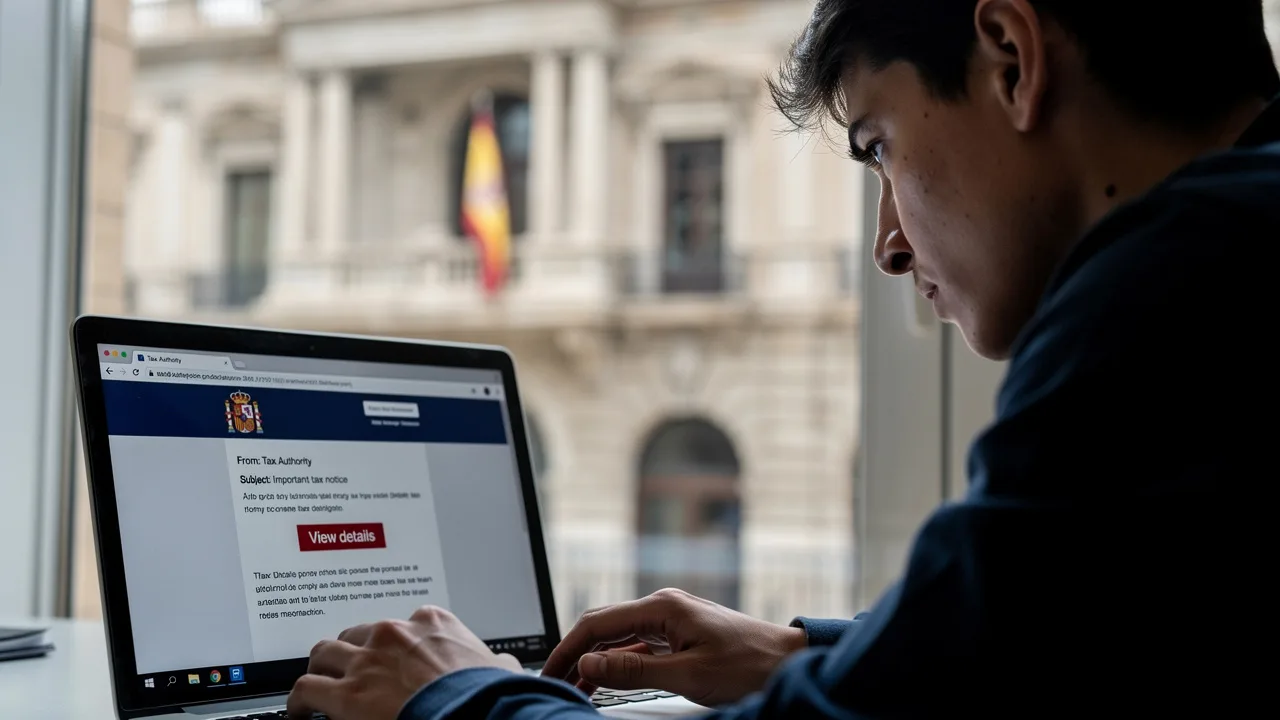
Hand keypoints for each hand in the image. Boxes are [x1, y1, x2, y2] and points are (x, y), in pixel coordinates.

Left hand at [287, 606, 521, 719]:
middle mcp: (394, 633)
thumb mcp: (499, 667)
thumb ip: (490, 660)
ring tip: (317, 684)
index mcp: (431, 622)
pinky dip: (298, 702)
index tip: (390, 659)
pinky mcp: (347, 693)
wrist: (477, 711)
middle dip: (352, 652)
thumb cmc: (489, 693)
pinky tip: (299, 712)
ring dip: (320, 669)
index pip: (401, 625)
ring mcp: (367, 661)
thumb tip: (502, 667)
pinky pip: (306, 690)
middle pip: (357, 634)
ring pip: (324, 653)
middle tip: (350, 670)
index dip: (392, 645)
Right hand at [542, 588, 807, 706]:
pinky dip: (618, 662)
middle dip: (575, 653)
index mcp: (662, 608)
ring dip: (595, 660)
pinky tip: (607, 680)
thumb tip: (589, 663)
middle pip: (603, 626)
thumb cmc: (750, 665)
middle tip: (556, 683)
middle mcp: (664, 606)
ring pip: (618, 636)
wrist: (789, 661)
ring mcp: (672, 618)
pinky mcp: (680, 633)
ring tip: (576, 687)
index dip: (567, 650)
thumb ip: (634, 670)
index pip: (597, 624)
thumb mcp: (688, 675)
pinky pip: (637, 644)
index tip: (550, 674)